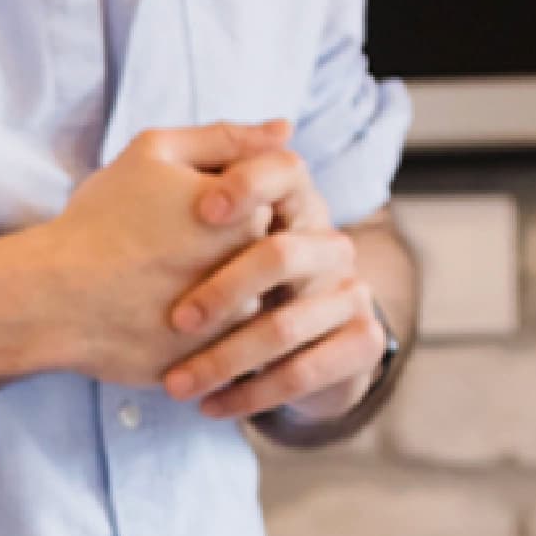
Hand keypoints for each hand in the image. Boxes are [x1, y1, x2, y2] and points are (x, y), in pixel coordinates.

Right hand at [16, 119, 293, 382]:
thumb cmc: (99, 221)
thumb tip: (284, 129)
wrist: (52, 297)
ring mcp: (227, 328)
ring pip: (240, 312)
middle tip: (165, 258)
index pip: (264, 210)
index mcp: (246, 216)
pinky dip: (194, 341)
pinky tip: (156, 325)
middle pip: (256, 262)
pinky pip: (215, 354)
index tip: (183, 220)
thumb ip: (226, 138)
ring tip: (159, 294)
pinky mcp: (203, 367)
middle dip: (220, 257)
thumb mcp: (155, 153)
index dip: (221, 212)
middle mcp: (247, 275)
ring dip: (214, 303)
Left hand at [161, 146, 383, 421]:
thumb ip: (222, 174)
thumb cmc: (231, 283)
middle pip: (282, 255)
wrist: (289, 354)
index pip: (284, 174)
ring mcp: (350, 295)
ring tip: (176, 384)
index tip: (201, 211)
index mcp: (298, 206)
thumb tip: (276, 127)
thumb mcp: (214, 234)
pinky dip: (250, 394)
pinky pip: (302, 372)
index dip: (246, 186)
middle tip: (176, 321)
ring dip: (224, 359)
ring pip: (286, 326)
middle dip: (224, 289)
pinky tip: (209, 407)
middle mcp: (330, 246)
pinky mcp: (359, 343)